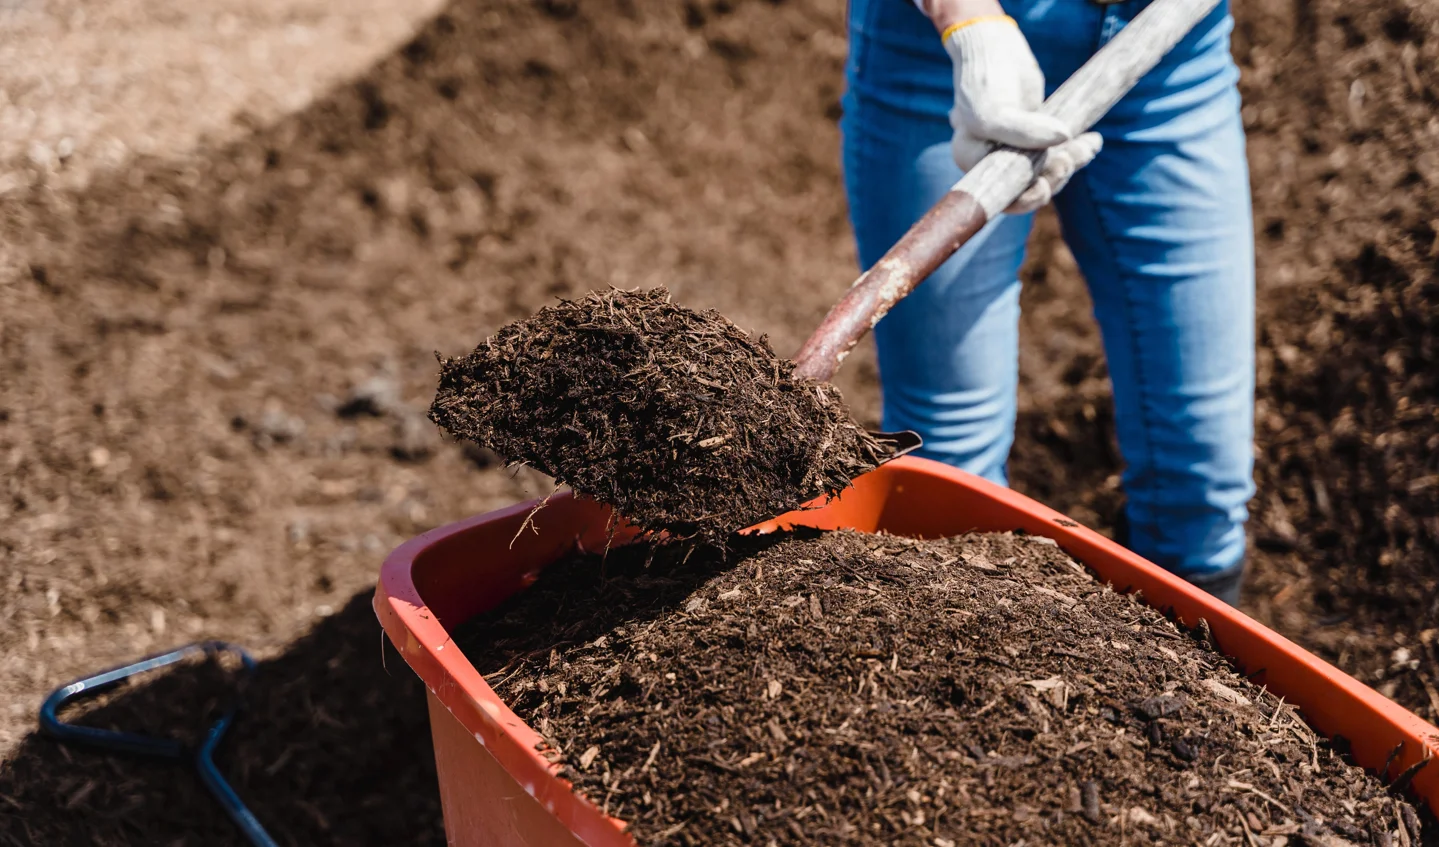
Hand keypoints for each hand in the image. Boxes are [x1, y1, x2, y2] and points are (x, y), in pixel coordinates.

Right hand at [943, 16, 1102, 213]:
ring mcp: (1016, 149)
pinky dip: (1077, 149)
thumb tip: (1064, 138)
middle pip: (1027, 187)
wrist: (995, 48)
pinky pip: (1059, 152)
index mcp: (972, 162)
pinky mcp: (1037, 136)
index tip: (1044, 187)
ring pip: (1048, 170)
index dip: (1024, 199)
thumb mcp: (994, 110)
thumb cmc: (984, 80)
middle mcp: (992, 160)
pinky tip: (1093, 141)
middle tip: (1068, 158)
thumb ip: (1023, 131)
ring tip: (1088, 146)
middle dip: (1053, 177)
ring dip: (1070, 162)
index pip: (1000, 196)